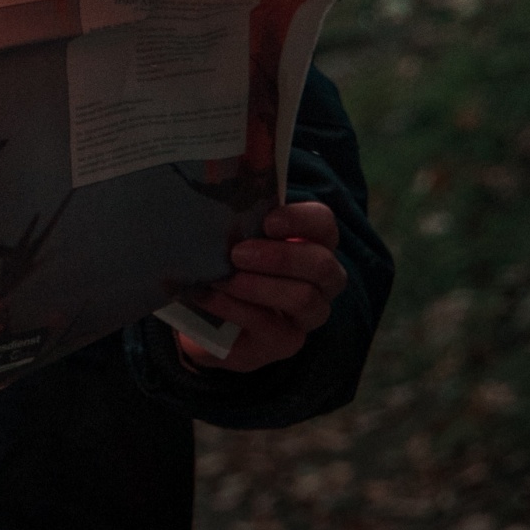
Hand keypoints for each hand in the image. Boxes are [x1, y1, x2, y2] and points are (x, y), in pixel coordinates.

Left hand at [176, 200, 345, 374]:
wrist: (205, 314)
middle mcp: (321, 281)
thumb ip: (242, 217)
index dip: (301, 221)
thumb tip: (225, 187)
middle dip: (280, 257)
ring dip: (258, 286)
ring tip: (222, 278)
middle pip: (322, 265)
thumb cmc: (227, 263)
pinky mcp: (287, 342)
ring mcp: (308, 315)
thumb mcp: (235, 235)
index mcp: (313, 243)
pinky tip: (209, 297)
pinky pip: (270, 326)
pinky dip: (236, 308)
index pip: (324, 224)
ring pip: (303, 299)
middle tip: (237, 253)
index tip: (268, 221)